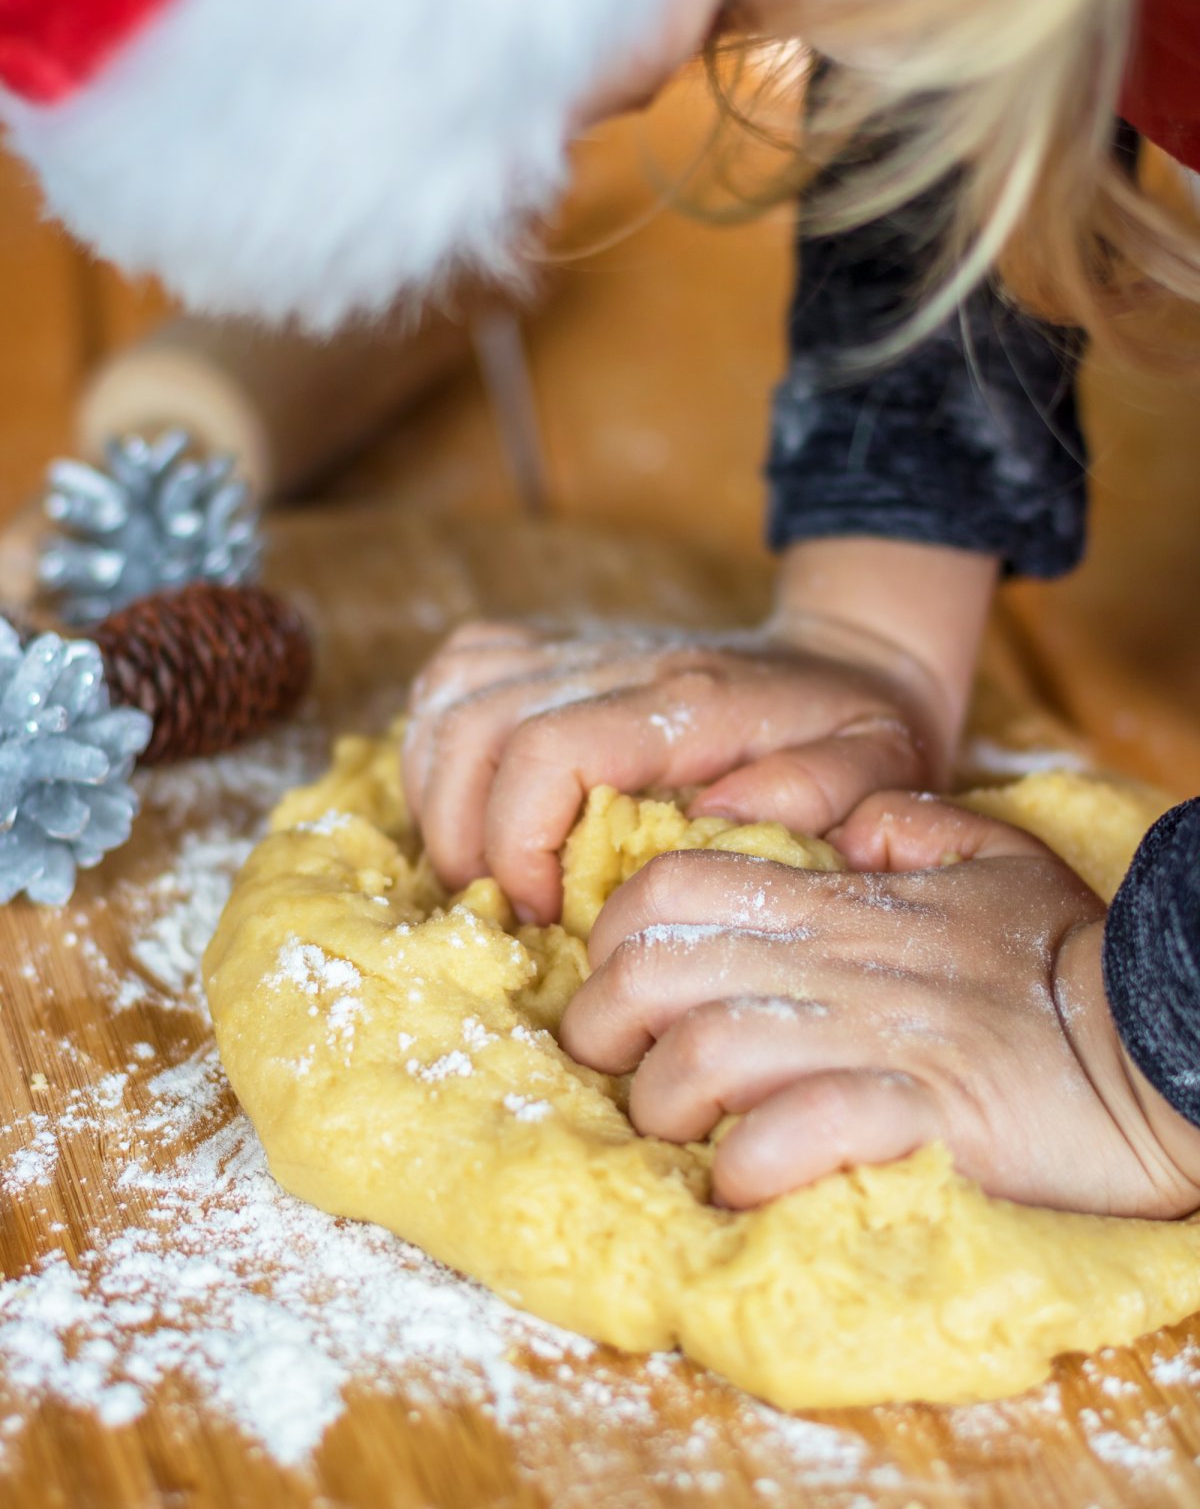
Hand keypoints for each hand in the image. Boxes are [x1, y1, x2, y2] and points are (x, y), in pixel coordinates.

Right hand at [403, 616, 941, 923]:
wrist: (848, 661)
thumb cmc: (859, 734)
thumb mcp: (878, 771)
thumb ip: (815, 795)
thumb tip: (711, 824)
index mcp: (688, 697)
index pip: (549, 747)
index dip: (519, 843)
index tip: (548, 916)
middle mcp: (618, 659)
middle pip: (478, 724)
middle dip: (466, 836)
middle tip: (508, 911)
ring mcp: (579, 646)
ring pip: (452, 695)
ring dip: (441, 794)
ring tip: (483, 869)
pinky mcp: (555, 649)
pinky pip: (456, 673)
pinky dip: (437, 742)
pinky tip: (471, 804)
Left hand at [559, 794, 1199, 1219]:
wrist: (1166, 1034)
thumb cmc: (1069, 954)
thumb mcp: (989, 855)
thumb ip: (905, 825)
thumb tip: (844, 826)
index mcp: (838, 902)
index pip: (669, 888)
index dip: (611, 938)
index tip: (617, 992)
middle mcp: (835, 961)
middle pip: (653, 973)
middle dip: (602, 1031)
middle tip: (619, 1075)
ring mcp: (872, 1037)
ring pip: (702, 1056)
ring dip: (667, 1109)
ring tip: (684, 1137)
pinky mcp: (916, 1115)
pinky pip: (791, 1136)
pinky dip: (746, 1167)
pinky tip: (744, 1183)